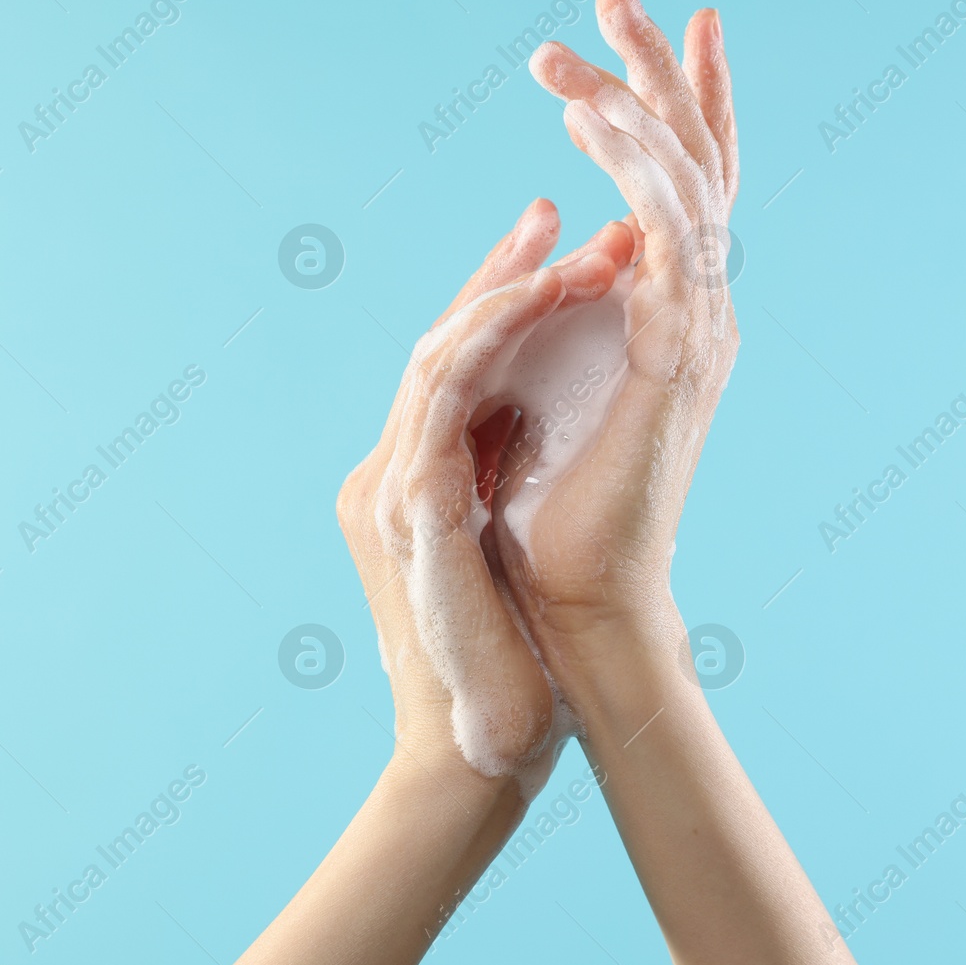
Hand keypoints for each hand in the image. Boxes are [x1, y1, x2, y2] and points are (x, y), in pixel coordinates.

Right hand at [336, 200, 627, 778]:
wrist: (482, 749)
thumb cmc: (516, 662)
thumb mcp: (513, 552)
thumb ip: (508, 486)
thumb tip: (544, 430)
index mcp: (415, 484)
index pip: (454, 371)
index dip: (497, 299)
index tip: (554, 243)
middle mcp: (390, 475)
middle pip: (440, 345)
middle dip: (503, 274)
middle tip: (563, 215)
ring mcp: (392, 490)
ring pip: (435, 354)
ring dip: (509, 290)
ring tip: (575, 245)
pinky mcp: (412, 510)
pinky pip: (447, 395)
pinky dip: (492, 335)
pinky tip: (543, 296)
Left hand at [492, 0, 739, 704]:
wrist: (571, 602)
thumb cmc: (548, 503)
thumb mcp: (545, 377)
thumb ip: (564, 308)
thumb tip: (570, 249)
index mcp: (670, 311)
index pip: (681, 181)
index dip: (669, 98)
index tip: (639, 21)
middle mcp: (699, 309)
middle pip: (696, 159)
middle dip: (659, 69)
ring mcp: (699, 332)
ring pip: (688, 185)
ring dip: (635, 105)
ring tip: (575, 41)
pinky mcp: (680, 364)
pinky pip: (674, 246)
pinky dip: (642, 180)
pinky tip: (597, 128)